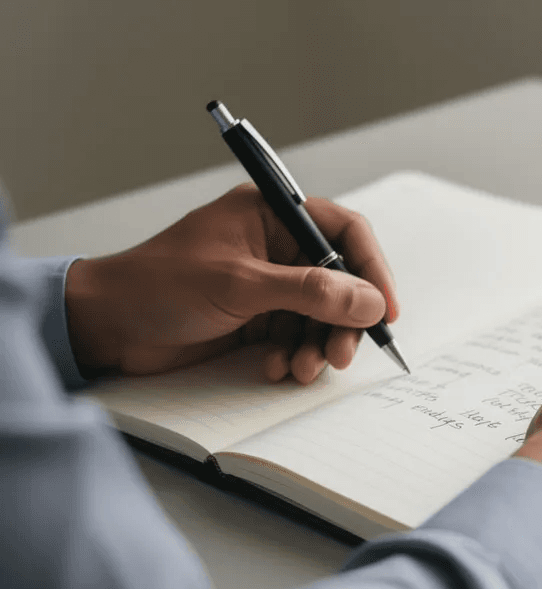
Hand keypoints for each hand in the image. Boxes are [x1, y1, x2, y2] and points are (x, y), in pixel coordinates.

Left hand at [64, 184, 399, 382]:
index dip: (371, 270)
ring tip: (302, 368)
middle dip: (344, 321)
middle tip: (340, 353)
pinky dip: (294, 356)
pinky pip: (298, 338)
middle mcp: (276, 247)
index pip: (345, 233)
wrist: (105, 326)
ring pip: (322, 316)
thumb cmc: (156, 285)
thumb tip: (369, 300)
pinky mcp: (257, 319)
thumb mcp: (239, 285)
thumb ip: (310, 291)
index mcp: (271, 215)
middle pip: (341, 282)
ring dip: (318, 345)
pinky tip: (274, 367)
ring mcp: (268, 285)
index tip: (385, 309)